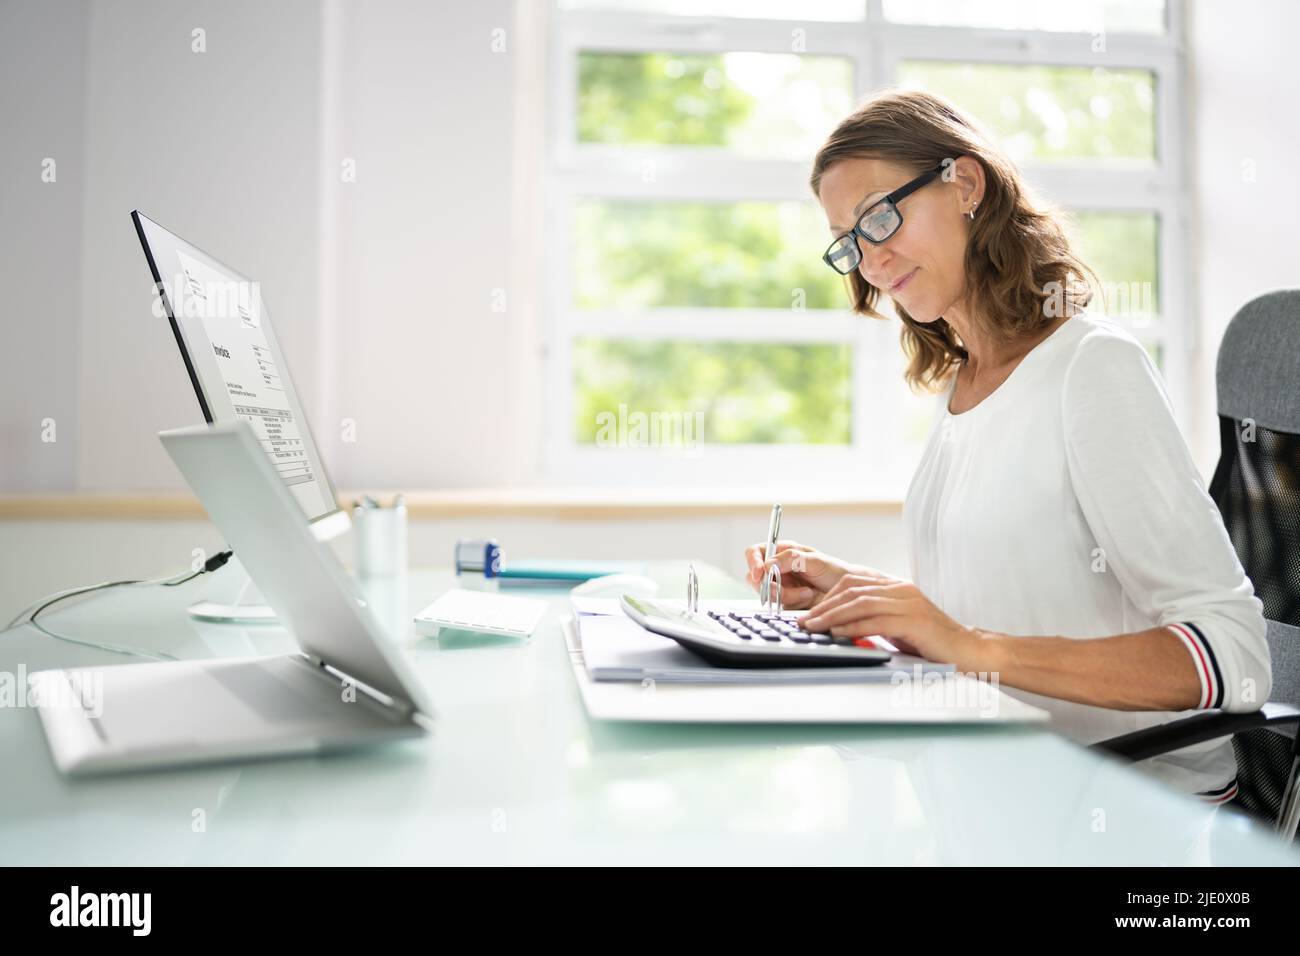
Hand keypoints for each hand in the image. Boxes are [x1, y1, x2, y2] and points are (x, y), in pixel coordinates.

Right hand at [743, 541, 889, 609]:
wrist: (848, 594)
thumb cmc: (835, 571)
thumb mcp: (816, 560)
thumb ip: (792, 558)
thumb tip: (769, 564)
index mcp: (782, 552)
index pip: (756, 552)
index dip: (753, 561)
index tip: (759, 572)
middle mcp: (778, 568)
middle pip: (756, 576)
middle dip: (770, 584)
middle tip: (785, 588)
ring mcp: (780, 586)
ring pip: (766, 593)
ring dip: (785, 595)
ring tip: (806, 592)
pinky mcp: (784, 602)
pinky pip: (777, 605)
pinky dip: (792, 603)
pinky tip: (806, 599)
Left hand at [799, 574, 978, 664]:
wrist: (970, 652)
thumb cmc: (933, 643)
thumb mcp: (898, 627)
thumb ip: (874, 621)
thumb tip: (839, 628)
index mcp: (896, 587)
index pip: (853, 583)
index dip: (828, 597)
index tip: (810, 612)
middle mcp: (902, 590)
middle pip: (852, 591)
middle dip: (824, 607)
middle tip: (804, 621)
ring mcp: (909, 603)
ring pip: (861, 603)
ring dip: (832, 616)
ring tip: (813, 628)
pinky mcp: (915, 621)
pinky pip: (876, 621)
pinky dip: (853, 627)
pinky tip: (837, 634)